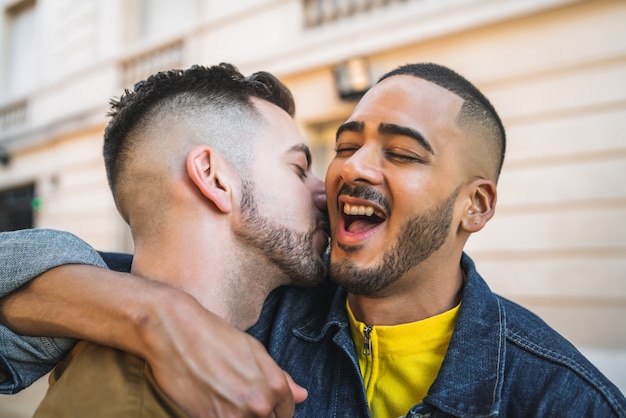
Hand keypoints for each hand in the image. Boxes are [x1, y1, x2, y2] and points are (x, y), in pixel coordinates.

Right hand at [137, 286, 305, 416]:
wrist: (175, 332)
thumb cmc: (215, 336)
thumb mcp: (255, 351)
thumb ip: (279, 378)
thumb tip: (303, 395)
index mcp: (275, 386)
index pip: (286, 414)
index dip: (275, 411)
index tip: (260, 405)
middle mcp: (260, 405)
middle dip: (259, 416)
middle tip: (238, 399)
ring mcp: (234, 417)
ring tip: (225, 400)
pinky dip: (221, 417)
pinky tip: (213, 405)